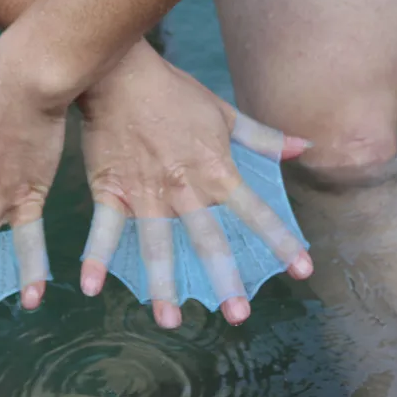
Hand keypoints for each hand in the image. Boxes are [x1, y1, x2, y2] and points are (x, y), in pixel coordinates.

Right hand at [77, 41, 313, 328]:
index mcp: (216, 168)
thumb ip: (262, 137)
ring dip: (162, 284)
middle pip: (208, 240)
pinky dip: (96, 257)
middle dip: (225, 279)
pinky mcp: (111, 191)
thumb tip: (305, 147)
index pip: (255, 212)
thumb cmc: (174, 93)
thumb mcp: (224, 112)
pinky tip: (91, 288)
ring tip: (169, 320)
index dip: (281, 240)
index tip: (303, 270)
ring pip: (157, 244)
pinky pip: (104, 229)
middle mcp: (184, 187)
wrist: (121, 75)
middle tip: (238, 316)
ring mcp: (146, 192)